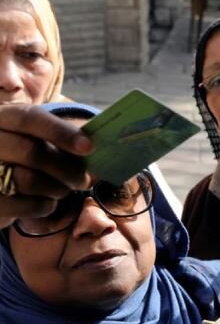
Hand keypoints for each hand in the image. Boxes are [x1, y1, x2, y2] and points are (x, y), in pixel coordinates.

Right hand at [0, 104, 93, 220]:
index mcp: (3, 117)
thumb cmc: (26, 155)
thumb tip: (104, 147)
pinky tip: (48, 202)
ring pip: (27, 180)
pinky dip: (45, 206)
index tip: (89, 147)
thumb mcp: (39, 138)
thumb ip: (65, 140)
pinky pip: (23, 205)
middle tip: (84, 180)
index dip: (61, 132)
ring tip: (64, 190)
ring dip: (57, 189)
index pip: (29, 118)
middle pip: (31, 152)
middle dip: (66, 169)